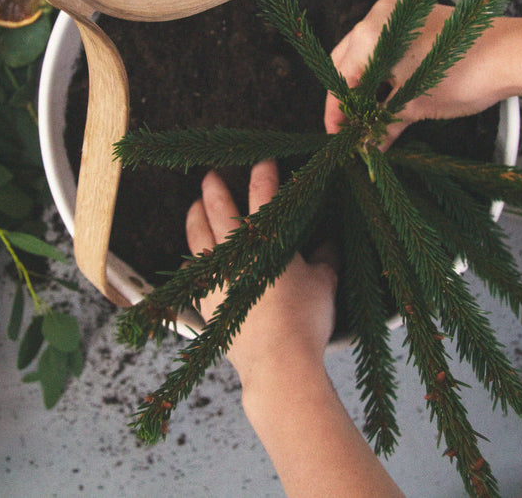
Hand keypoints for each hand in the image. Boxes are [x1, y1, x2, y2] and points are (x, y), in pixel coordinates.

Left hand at [185, 160, 337, 388]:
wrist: (277, 363)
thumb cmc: (304, 320)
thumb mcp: (323, 284)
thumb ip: (324, 260)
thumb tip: (328, 244)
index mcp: (267, 240)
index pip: (264, 195)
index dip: (264, 174)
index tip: (264, 159)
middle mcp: (236, 252)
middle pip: (219, 210)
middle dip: (215, 189)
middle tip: (211, 174)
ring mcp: (217, 277)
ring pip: (198, 238)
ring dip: (195, 218)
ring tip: (193, 206)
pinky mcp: (208, 302)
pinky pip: (194, 273)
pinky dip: (193, 261)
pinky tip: (192, 258)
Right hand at [324, 0, 521, 145]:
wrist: (512, 53)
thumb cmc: (466, 72)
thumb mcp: (416, 106)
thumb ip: (383, 125)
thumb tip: (366, 147)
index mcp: (371, 35)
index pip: (340, 78)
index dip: (337, 112)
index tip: (338, 135)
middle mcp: (380, 18)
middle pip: (347, 63)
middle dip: (348, 98)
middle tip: (352, 130)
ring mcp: (400, 16)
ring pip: (367, 55)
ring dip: (366, 86)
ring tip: (370, 117)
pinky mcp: (418, 20)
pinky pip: (388, 48)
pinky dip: (385, 73)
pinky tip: (389, 97)